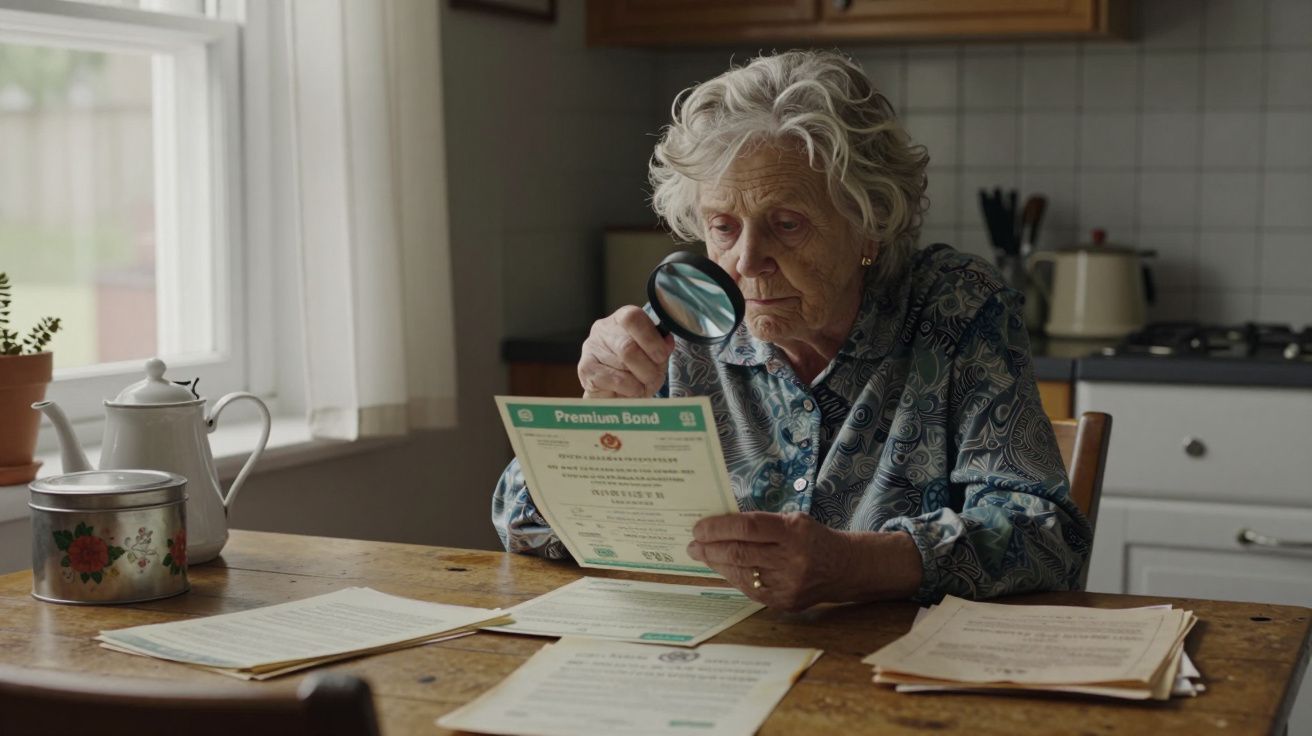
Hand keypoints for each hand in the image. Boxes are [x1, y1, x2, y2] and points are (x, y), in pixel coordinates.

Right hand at [578, 306, 673, 397]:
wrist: (617, 392)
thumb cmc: (638, 369)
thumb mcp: (655, 356)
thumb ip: (662, 348)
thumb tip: (665, 345)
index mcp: (622, 319)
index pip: (633, 318)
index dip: (651, 339)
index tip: (661, 356)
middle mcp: (603, 329)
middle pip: (628, 346)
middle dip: (647, 367)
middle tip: (653, 378)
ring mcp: (591, 348)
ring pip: (622, 365)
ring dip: (639, 381)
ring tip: (642, 386)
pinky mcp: (585, 369)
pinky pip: (614, 380)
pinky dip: (629, 389)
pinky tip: (630, 391)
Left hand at [687, 512, 849, 611]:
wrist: (845, 568)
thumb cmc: (813, 538)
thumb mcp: (792, 520)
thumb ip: (760, 524)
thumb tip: (718, 528)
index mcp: (793, 532)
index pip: (748, 527)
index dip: (718, 527)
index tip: (698, 527)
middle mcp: (791, 560)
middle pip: (740, 553)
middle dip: (709, 548)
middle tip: (693, 543)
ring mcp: (788, 585)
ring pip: (741, 574)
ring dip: (716, 564)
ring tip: (702, 554)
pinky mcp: (784, 603)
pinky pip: (750, 590)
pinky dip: (733, 577)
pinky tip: (722, 568)